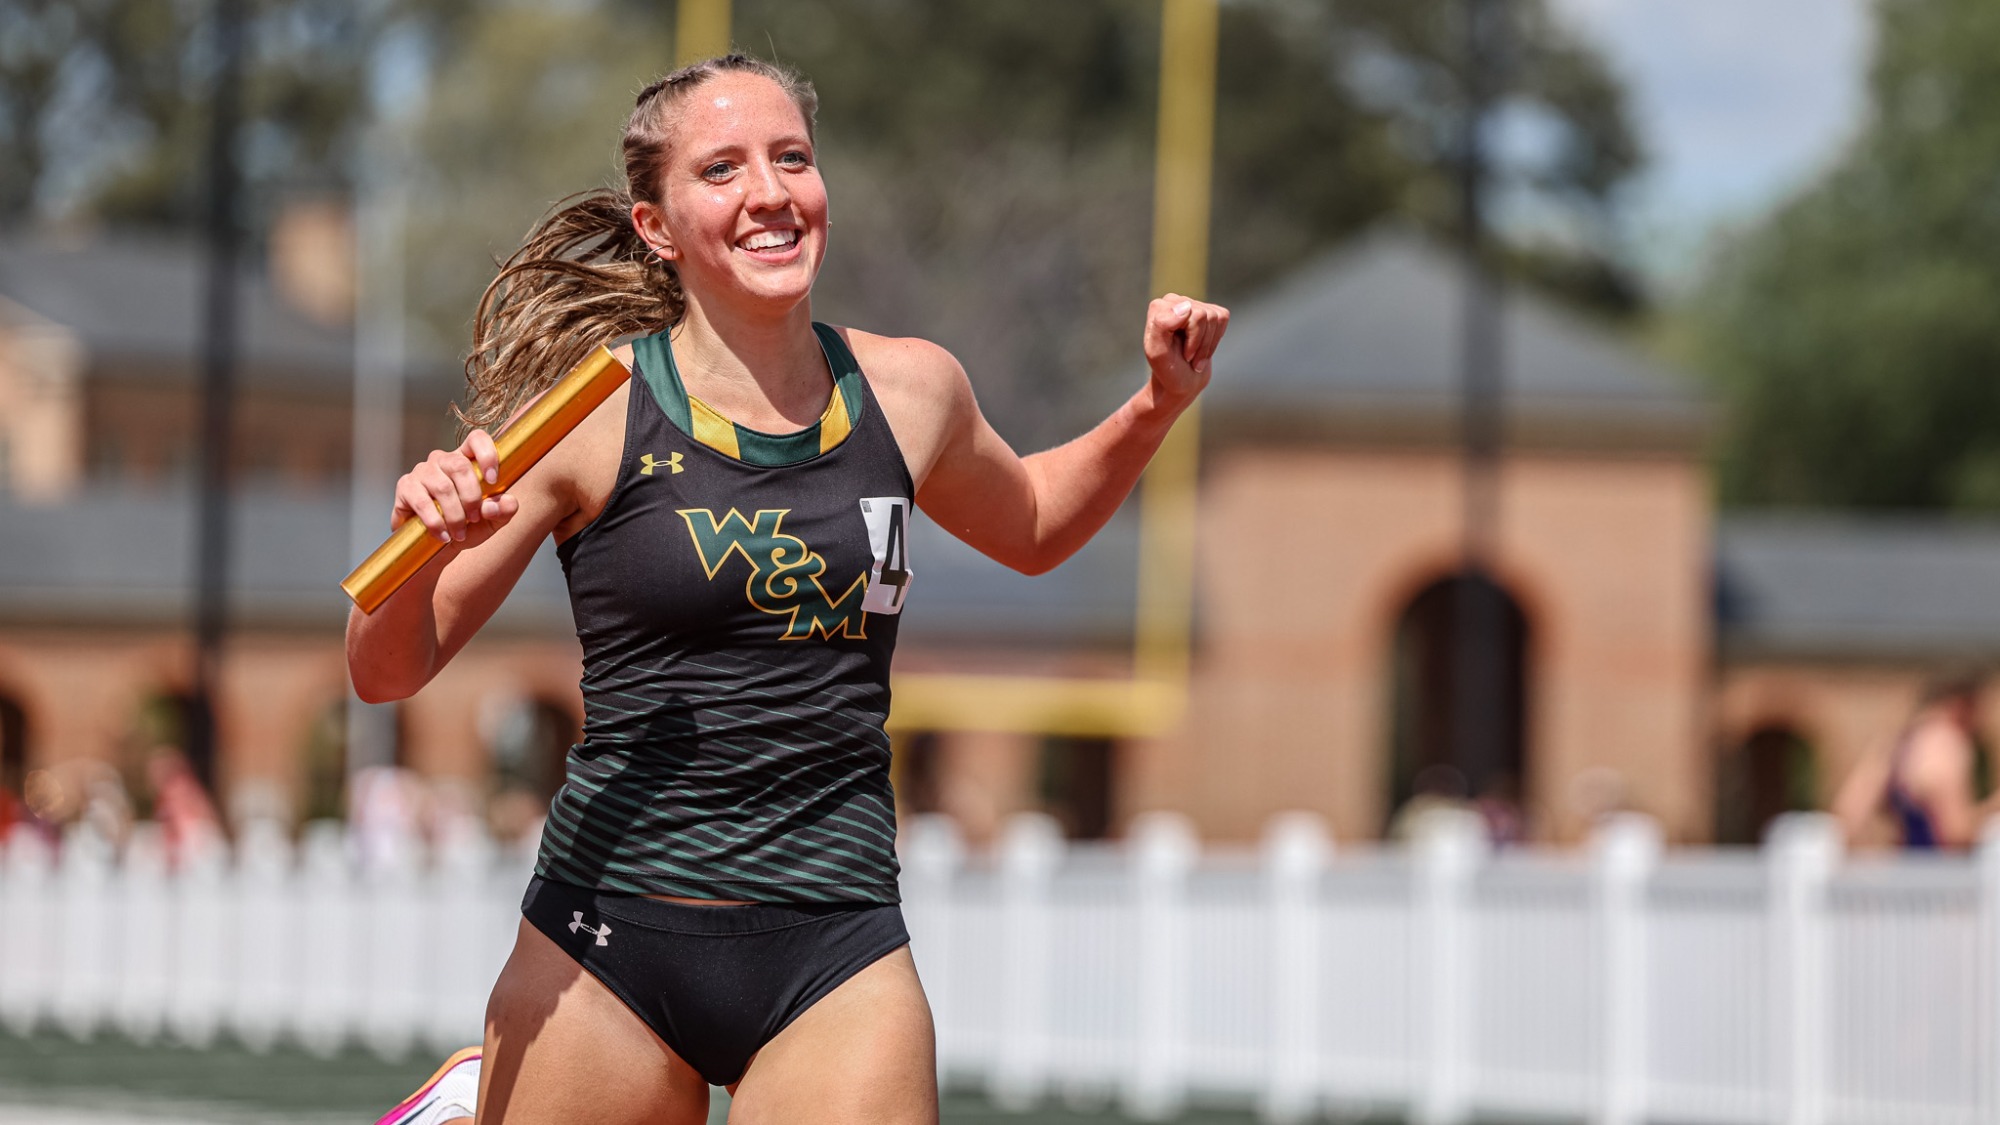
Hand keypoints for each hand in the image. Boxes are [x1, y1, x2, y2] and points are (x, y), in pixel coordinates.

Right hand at [390, 429, 518, 545]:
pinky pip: (422, 502)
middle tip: (475, 519)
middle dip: (472, 497)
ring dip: (455, 515)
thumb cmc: (468, 526)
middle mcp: (443, 460)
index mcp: (466, 460)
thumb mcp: (493, 521)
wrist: (438, 547)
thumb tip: (501, 504)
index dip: (487, 454)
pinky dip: (436, 522)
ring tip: (459, 533)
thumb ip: (504, 510)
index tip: (493, 481)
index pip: (476, 439)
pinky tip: (443, 536)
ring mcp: (422, 471)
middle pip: (460, 466)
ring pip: (443, 486)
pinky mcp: (406, 487)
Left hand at [1141, 293, 1229, 406]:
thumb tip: (1185, 306)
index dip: (1193, 339)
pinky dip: (1216, 339)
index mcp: (1160, 308)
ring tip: (1195, 357)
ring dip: (1207, 345)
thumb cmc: (1167, 369)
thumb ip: (1162, 325)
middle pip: (1203, 315)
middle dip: (1200, 343)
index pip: (1191, 315)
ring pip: (1214, 317)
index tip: (1182, 355)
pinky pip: (1223, 318)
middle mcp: (1175, 301)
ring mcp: (1192, 304)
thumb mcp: (1157, 353)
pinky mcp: (1208, 311)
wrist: (1182, 381)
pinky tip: (1203, 348)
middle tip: (1190, 358)